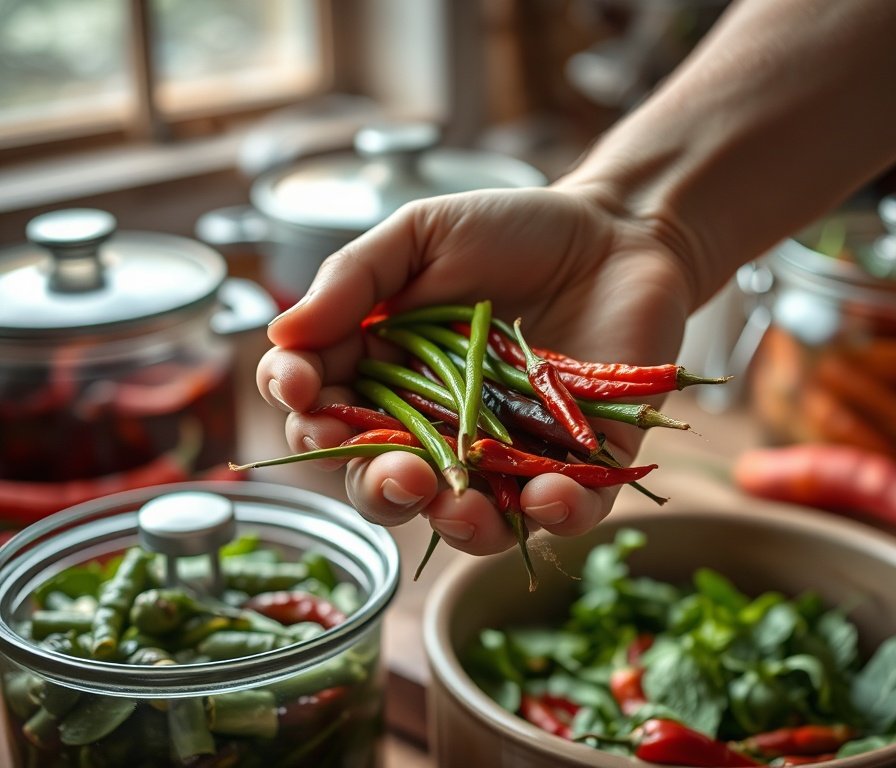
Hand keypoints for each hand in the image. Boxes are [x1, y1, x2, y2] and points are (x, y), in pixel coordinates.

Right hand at [256, 182, 694, 554]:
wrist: (615, 231)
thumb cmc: (513, 229)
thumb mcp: (422, 235)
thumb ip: (352, 280)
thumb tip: (280, 336)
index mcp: (390, 379)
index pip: (330, 417)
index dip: (308, 414)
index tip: (304, 388)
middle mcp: (440, 429)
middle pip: (389, 485)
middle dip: (380, 488)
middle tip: (395, 471)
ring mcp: (510, 454)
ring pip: (469, 520)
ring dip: (457, 524)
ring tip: (458, 504)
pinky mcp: (582, 465)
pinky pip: (566, 512)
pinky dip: (554, 515)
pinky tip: (547, 496)